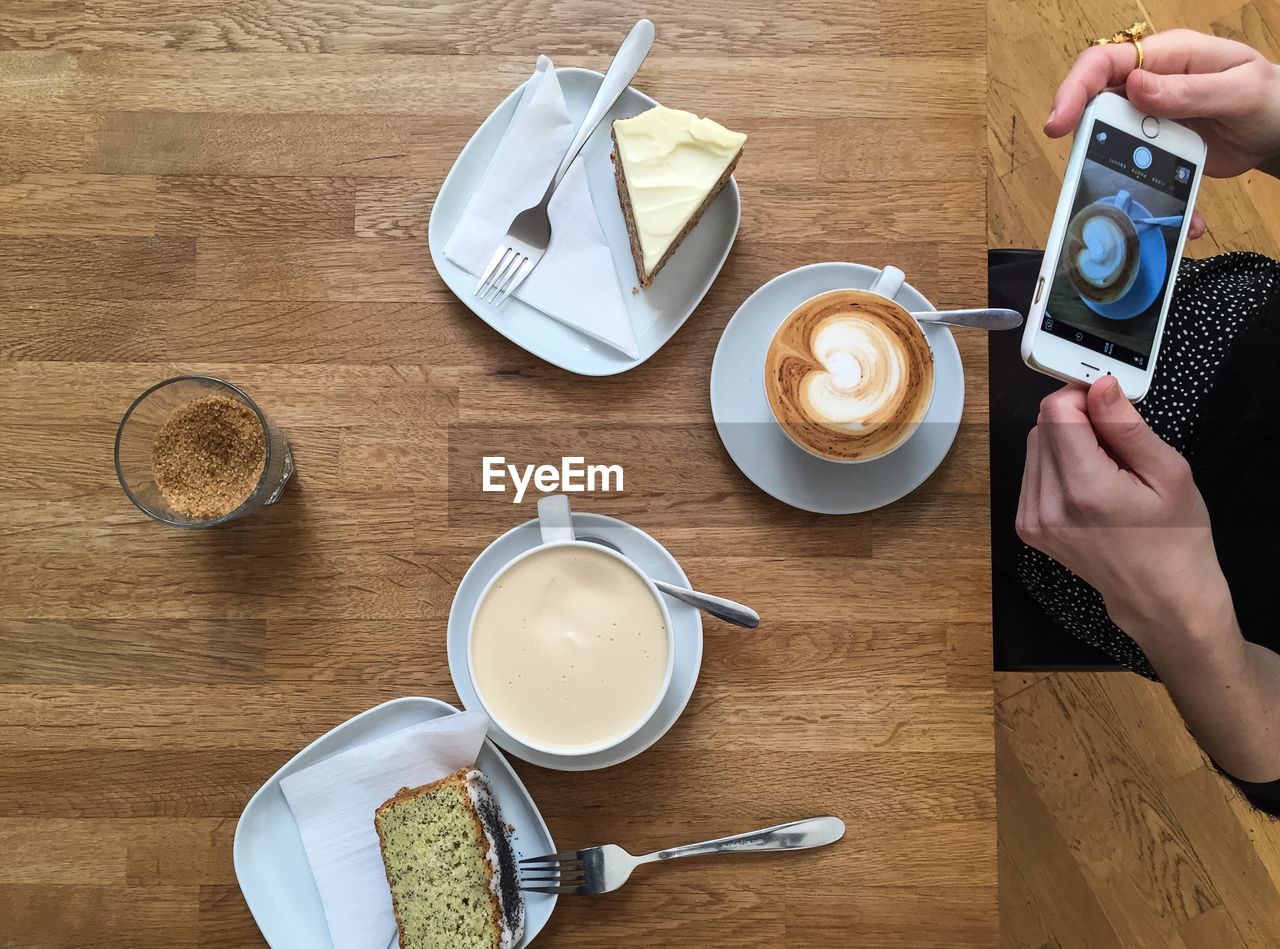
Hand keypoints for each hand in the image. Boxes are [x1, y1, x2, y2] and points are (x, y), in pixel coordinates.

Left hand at [1016, 377, 1230, 641]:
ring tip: (1107, 469)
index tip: (1109, 404)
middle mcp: (1048, 504)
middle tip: (1117, 444)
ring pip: (1035, 446)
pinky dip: (1059, 466)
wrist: (1161, 596)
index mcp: (1084, 488)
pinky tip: (1090, 485)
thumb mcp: (1168, 473)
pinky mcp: (1028, 525)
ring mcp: (1032, 518)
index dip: (1082, 397)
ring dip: (1067, 443)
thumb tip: (1099, 384)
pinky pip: (1034, 472)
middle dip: (1078, 421)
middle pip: (1042, 426)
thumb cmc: (1175, 538)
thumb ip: (1125, 425)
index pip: (1055, 411)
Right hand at [1046, 29, 1279, 237]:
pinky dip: (1148, 198)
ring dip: (1114, 175)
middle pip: (1095, 106)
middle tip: (1082, 169)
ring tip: (1129, 203)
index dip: (1074, 89)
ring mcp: (1149, 120)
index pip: (1104, 62)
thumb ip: (1188, 90)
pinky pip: (1137, 171)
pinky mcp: (1155, 149)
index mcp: (1167, 58)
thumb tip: (1132, 87)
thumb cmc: (1268, 98)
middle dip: (1084, 138)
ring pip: (1109, 143)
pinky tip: (1174, 216)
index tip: (1059, 123)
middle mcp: (1149, 86)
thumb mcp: (1238, 90)